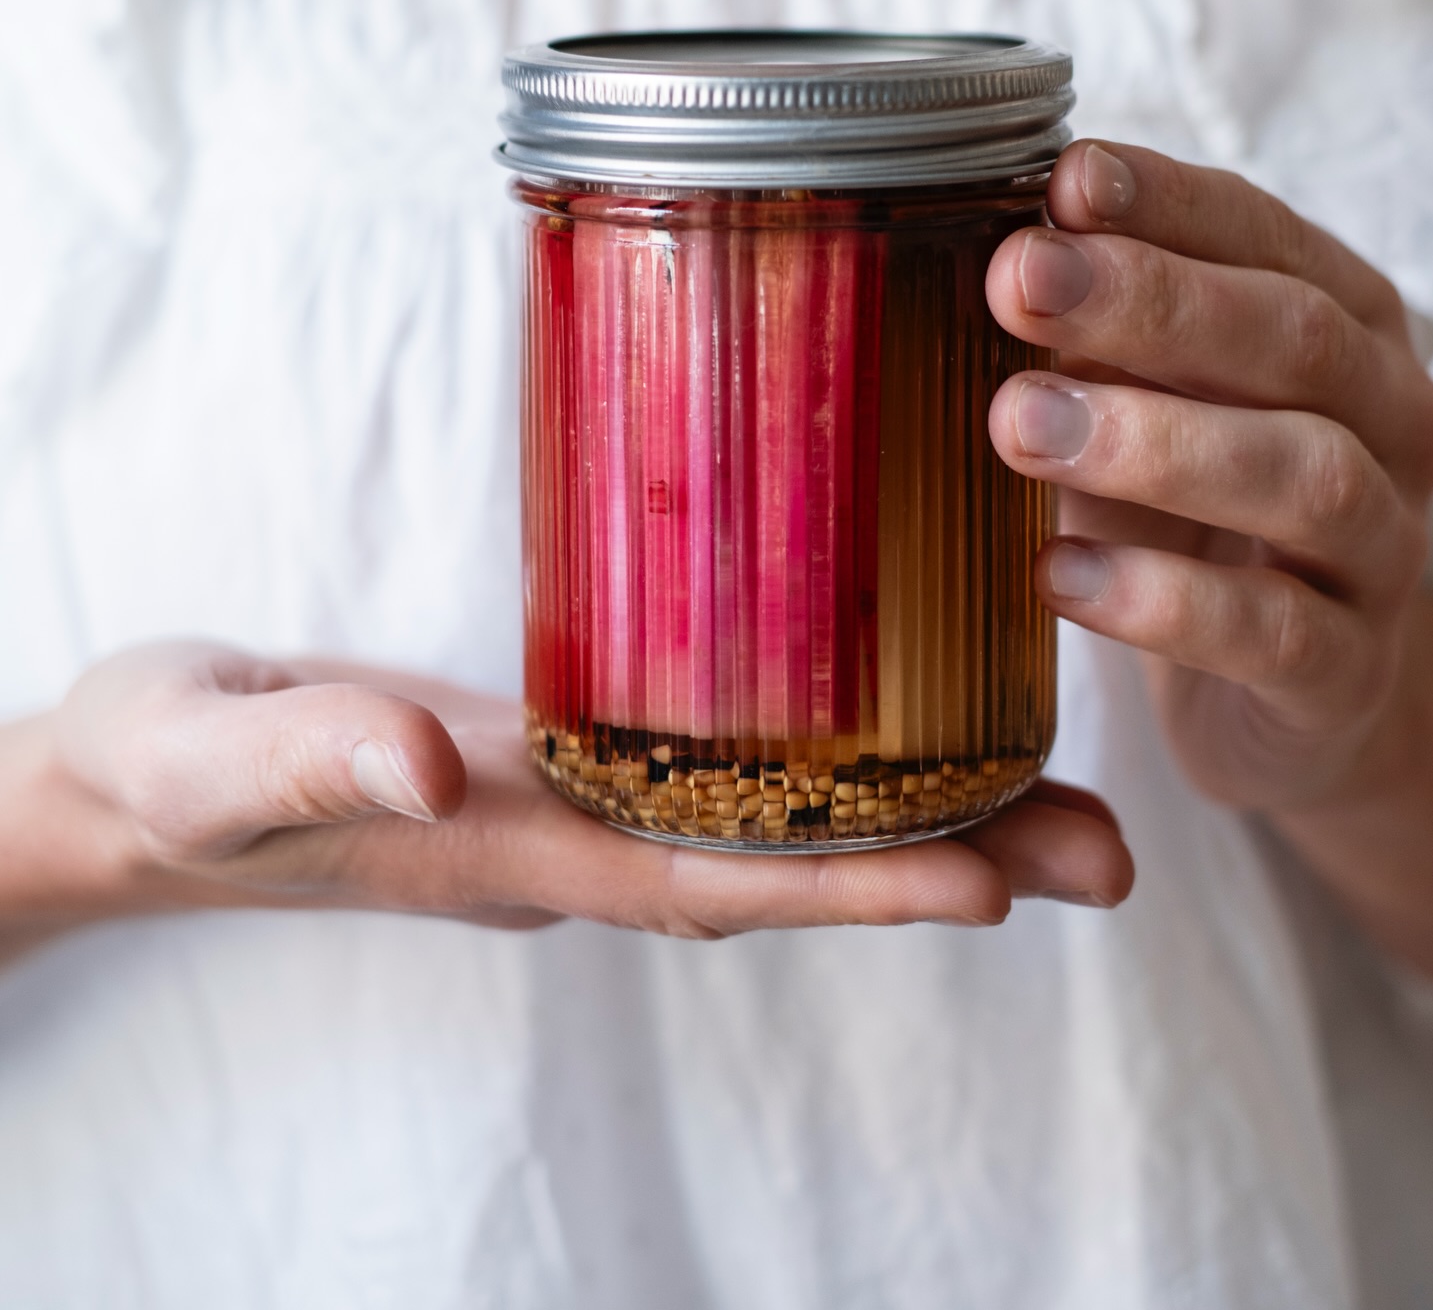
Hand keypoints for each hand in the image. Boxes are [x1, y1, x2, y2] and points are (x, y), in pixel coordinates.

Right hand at [25, 640, 1133, 944]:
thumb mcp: (214, 751)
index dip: (850, 883)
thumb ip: (314, 757)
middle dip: (939, 868)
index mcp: (507, 850)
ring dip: (915, 823)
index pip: (704, 882)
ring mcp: (572, 808)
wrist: (141, 782)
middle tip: (1102, 851)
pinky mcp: (563, 757)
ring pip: (770, 829)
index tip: (995, 885)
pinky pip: (721, 778)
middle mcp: (567, 843)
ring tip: (1060, 806)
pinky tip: (898, 737)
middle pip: (780, 871)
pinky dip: (826, 774)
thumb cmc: (174, 767)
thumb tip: (429, 771)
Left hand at [987, 141, 1432, 814]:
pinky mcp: (1346, 673)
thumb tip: (977, 257)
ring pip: (1306, 475)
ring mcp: (1376, 550)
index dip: (1168, 203)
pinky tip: (1056, 574)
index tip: (1064, 181)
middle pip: (1295, 338)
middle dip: (1151, 301)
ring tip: (1020, 423)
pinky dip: (1162, 600)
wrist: (1286, 695)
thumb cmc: (1193, 516)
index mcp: (1338, 327)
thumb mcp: (1138, 402)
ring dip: (1155, 441)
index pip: (1265, 236)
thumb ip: (1086, 333)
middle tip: (1018, 284)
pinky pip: (1276, 631)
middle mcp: (1383, 422)